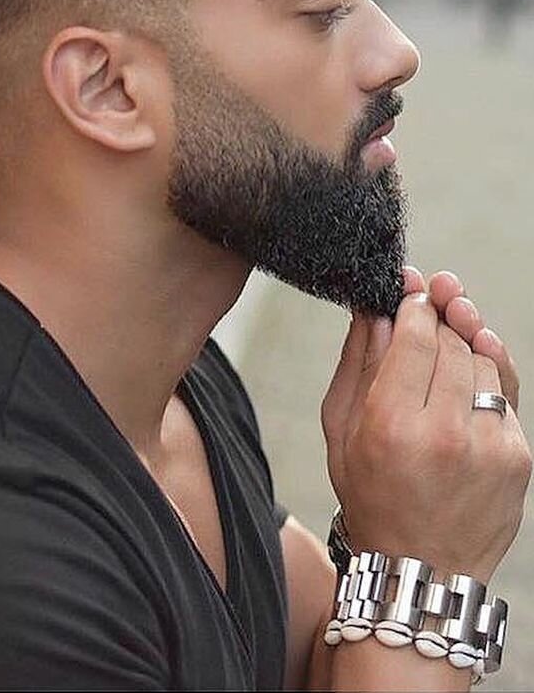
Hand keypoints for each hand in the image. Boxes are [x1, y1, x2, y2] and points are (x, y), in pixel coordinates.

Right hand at [322, 291, 530, 582]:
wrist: (421, 569)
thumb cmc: (372, 497)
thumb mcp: (342, 431)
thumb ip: (359, 363)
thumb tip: (376, 310)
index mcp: (391, 426)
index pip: (415, 338)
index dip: (415, 304)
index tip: (412, 290)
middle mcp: (444, 433)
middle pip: (453, 342)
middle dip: (442, 315)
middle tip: (435, 296)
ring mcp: (489, 446)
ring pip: (483, 361)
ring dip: (466, 341)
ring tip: (452, 330)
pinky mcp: (518, 456)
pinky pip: (505, 392)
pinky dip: (489, 370)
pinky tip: (474, 360)